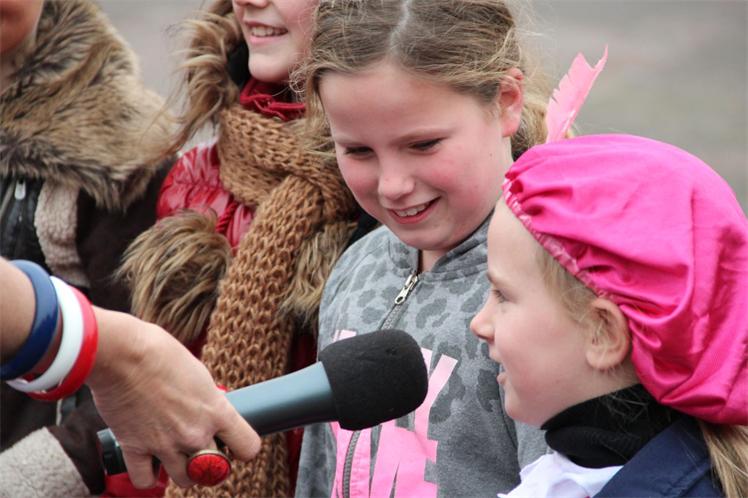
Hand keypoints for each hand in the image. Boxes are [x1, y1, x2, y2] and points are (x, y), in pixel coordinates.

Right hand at [86, 309, 260, 487]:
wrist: (123, 353)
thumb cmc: (160, 352)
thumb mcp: (199, 373)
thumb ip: (207, 399)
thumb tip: (208, 409)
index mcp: (216, 411)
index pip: (248, 446)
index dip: (242, 448)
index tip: (234, 445)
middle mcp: (195, 433)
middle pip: (216, 470)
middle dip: (210, 462)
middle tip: (200, 450)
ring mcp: (165, 444)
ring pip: (185, 479)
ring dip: (183, 471)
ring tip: (177, 457)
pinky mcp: (135, 448)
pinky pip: (146, 481)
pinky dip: (148, 476)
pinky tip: (149, 463)